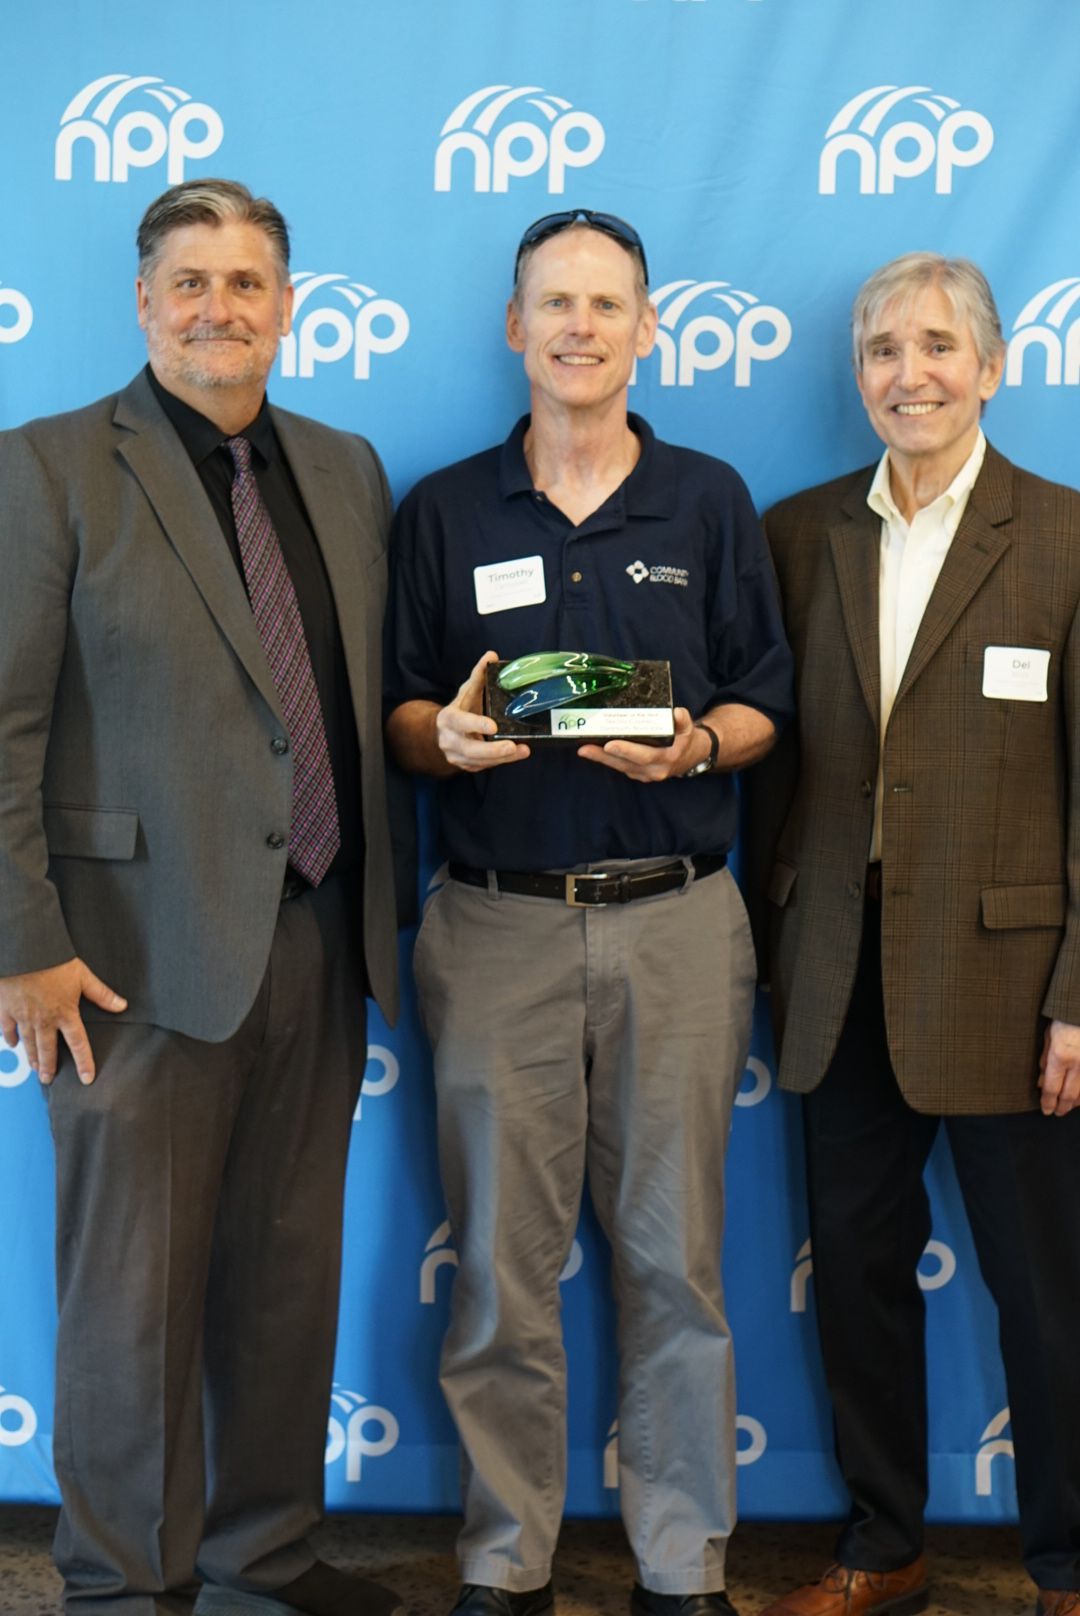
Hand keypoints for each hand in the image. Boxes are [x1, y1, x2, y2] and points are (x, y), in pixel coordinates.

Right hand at [0, 959, 126, 1086]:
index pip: (78, 1044)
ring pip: (28, 1043)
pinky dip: (10, 1038)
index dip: (84, 1062)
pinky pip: (7, 1029)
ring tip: (34, 1068)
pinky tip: (13, 1044)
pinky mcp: (5, 1009)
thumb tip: (123, 1006)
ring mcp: (22, 1016)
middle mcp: (44, 1020)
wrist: (25, 952)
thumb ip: (102, 994)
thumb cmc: (54, 961)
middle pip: (47, 1050)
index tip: (87, 1078)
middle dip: (48, 1067)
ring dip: (31, 1057)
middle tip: (48, 1080)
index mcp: (65, 1013)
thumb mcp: (83, 976)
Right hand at [436, 650, 530, 772]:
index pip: (461, 722)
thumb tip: (492, 655)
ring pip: (479, 761)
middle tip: (512, 746)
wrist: (442, 733)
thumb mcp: (467, 692)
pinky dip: (501, 761)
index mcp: (448, 719)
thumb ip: (478, 675)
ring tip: (523, 751)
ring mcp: (457, 756)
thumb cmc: (460, 709)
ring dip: (502, 758)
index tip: (493, 726)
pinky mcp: (467, 766)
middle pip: (470, 749)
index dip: (476, 724)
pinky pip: (484, 766)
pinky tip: (516, 754)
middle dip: (492, 750)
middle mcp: (450, 740)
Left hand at [577, 707, 708, 781]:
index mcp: (668, 758)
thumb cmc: (685, 740)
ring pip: (620, 767)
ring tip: (583, 749)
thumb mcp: (688, 728)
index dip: (627, 751)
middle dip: (604, 756)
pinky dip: (606, 760)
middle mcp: (655, 770)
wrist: (690, 757)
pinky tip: (592, 751)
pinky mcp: (638, 774)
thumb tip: (676, 713)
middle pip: (626, 764)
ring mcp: (645, 774)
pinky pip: (620, 767)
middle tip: (585, 748)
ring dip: (600, 759)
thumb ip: (683, 720)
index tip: (610, 744)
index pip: (645, 755)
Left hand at [1038, 1019, 1079, 1116]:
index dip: (1048, 1102)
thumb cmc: (1064, 1020)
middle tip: (1056, 1113)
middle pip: (1069, 1095)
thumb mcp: (1049, 1038)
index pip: (1052, 1088)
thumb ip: (1044, 1061)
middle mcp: (1078, 1064)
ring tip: (1068, 1106)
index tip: (1046, 1110)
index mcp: (1060, 1056)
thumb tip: (1041, 1082)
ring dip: (1075, 1103)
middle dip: (1062, 1107)